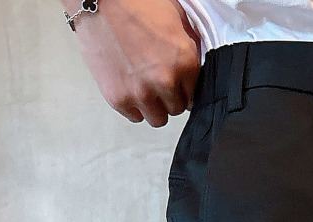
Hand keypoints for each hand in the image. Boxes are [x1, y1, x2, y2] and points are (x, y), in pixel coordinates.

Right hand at [69, 0, 200, 125]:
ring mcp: (141, 92)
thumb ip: (188, 47)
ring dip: (153, 106)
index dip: (184, 89)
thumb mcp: (175, 19)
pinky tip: (129, 86)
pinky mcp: (118, 98)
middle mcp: (165, 81)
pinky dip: (133, 105)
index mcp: (185, 61)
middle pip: (176, 109)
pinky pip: (134, 116)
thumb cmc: (136, 4)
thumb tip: (193, 67)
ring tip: (144, 87)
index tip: (176, 84)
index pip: (193, 96)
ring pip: (157, 119)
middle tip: (156, 82)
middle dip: (168, 97)